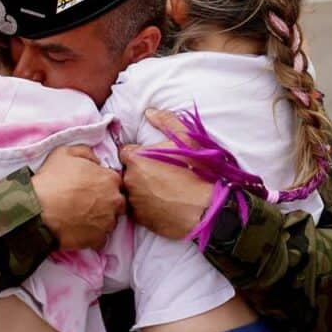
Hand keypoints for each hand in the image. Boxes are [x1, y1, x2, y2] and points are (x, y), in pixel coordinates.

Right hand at [32, 145, 124, 250]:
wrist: (37, 209)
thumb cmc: (51, 179)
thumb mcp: (65, 152)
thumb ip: (86, 152)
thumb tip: (96, 160)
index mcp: (110, 179)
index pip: (116, 182)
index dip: (103, 184)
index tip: (92, 188)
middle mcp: (114, 200)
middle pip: (117, 202)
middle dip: (106, 202)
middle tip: (87, 203)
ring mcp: (107, 221)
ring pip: (110, 221)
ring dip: (100, 219)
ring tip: (81, 217)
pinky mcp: (98, 239)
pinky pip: (101, 238)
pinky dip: (93, 236)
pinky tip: (80, 230)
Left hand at [120, 109, 212, 239]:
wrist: (206, 209)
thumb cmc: (196, 172)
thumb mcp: (186, 140)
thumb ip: (166, 121)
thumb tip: (149, 112)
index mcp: (136, 158)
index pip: (125, 151)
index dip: (137, 153)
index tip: (149, 157)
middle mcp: (129, 179)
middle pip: (127, 171)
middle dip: (138, 171)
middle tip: (158, 174)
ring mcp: (133, 200)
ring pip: (131, 190)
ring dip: (140, 189)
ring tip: (161, 190)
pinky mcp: (139, 218)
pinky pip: (137, 209)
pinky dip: (145, 206)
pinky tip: (162, 203)